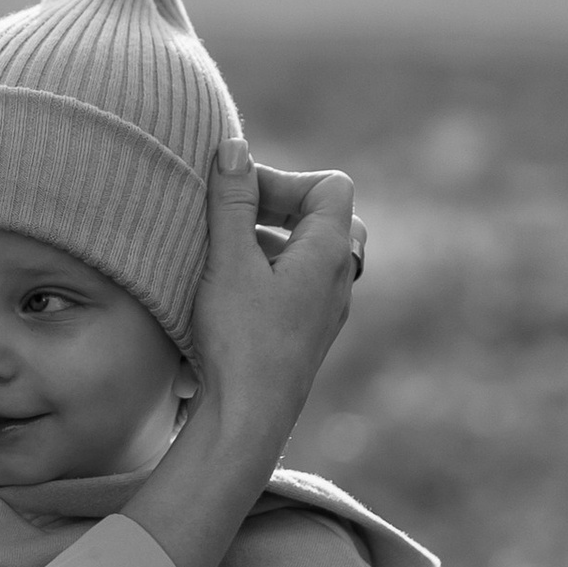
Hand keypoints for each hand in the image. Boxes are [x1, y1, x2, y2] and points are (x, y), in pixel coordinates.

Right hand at [123, 144, 361, 566]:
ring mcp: (327, 311)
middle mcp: (339, 280)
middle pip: (329, 218)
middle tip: (238, 219)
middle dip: (284, 208)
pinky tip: (233, 292)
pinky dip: (274, 274)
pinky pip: (303, 287)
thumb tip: (234, 146)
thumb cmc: (240, 340)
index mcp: (329, 254)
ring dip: (274, 243)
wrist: (247, 420)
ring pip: (315, 255)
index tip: (238, 195)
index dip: (284, 180)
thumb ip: (232, 201)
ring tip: (228, 254)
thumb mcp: (229, 261)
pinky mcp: (308, 336)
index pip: (330, 186)